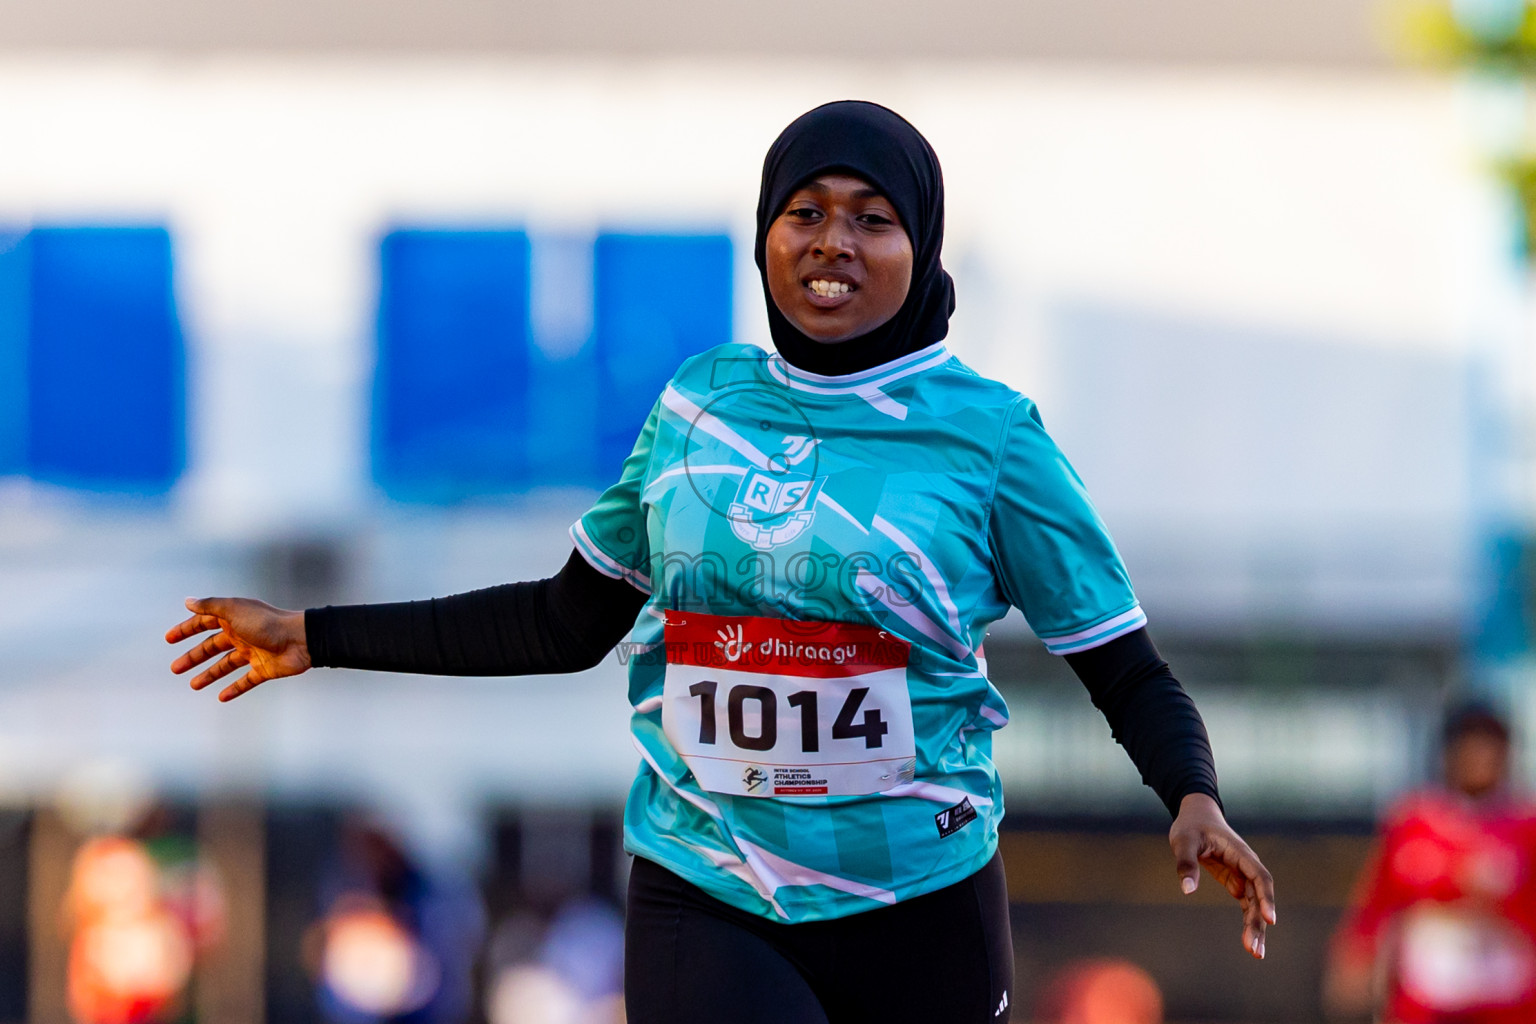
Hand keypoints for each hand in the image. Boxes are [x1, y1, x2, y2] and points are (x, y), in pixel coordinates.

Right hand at [166, 597, 309, 701]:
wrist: (301, 640)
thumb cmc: (267, 622)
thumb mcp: (234, 610)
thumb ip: (211, 606)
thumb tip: (188, 601)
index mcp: (234, 619)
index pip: (205, 623)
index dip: (187, 630)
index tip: (169, 639)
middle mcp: (242, 635)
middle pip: (212, 647)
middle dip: (193, 657)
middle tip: (175, 669)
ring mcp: (253, 653)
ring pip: (226, 665)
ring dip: (209, 674)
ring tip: (193, 685)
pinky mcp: (264, 669)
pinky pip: (246, 681)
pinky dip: (234, 689)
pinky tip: (221, 697)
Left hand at [1170, 792, 1276, 958]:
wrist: (1196, 816)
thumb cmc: (1191, 826)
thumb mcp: (1183, 840)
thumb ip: (1186, 863)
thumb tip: (1187, 890)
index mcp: (1240, 852)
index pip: (1260, 876)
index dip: (1266, 897)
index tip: (1270, 919)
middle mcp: (1247, 865)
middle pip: (1259, 896)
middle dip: (1259, 922)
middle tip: (1255, 950)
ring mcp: (1243, 874)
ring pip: (1255, 903)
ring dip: (1256, 926)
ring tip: (1254, 952)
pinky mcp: (1235, 880)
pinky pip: (1246, 903)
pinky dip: (1248, 919)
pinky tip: (1248, 940)